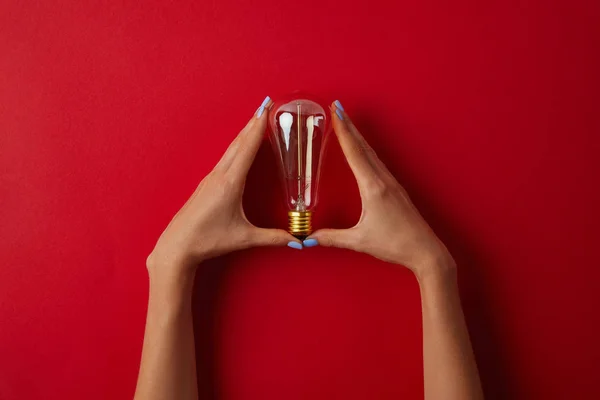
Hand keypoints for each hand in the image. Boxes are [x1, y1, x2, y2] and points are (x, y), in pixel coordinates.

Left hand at [147, 96, 298, 279]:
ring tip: (255, 120)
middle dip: (253, 123)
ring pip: (231, 149)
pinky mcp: (206, 184)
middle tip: (266, 105)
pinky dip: (236, 146)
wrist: (177, 246)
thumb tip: (298, 241)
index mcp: (230, 183)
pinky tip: (239, 146)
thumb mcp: (243, 238)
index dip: (258, 128)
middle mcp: (219, 175)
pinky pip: (225, 158)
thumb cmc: (208, 240)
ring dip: (244, 133)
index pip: (247, 149)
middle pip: (239, 143)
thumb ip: (273, 238)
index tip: (267, 110)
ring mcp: (210, 178)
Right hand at [309, 101, 454, 278]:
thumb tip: (308, 238)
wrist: (425, 251)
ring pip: (372, 153)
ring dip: (358, 137)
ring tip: (347, 124)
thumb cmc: (395, 244)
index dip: (343, 131)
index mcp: (373, 187)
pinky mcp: (396, 190)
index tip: (336, 112)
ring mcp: (392, 183)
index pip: (354, 153)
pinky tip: (364, 151)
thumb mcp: (359, 241)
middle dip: (349, 126)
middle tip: (337, 107)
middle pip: (363, 147)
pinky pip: (378, 163)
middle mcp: (383, 180)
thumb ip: (332, 238)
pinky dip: (366, 151)